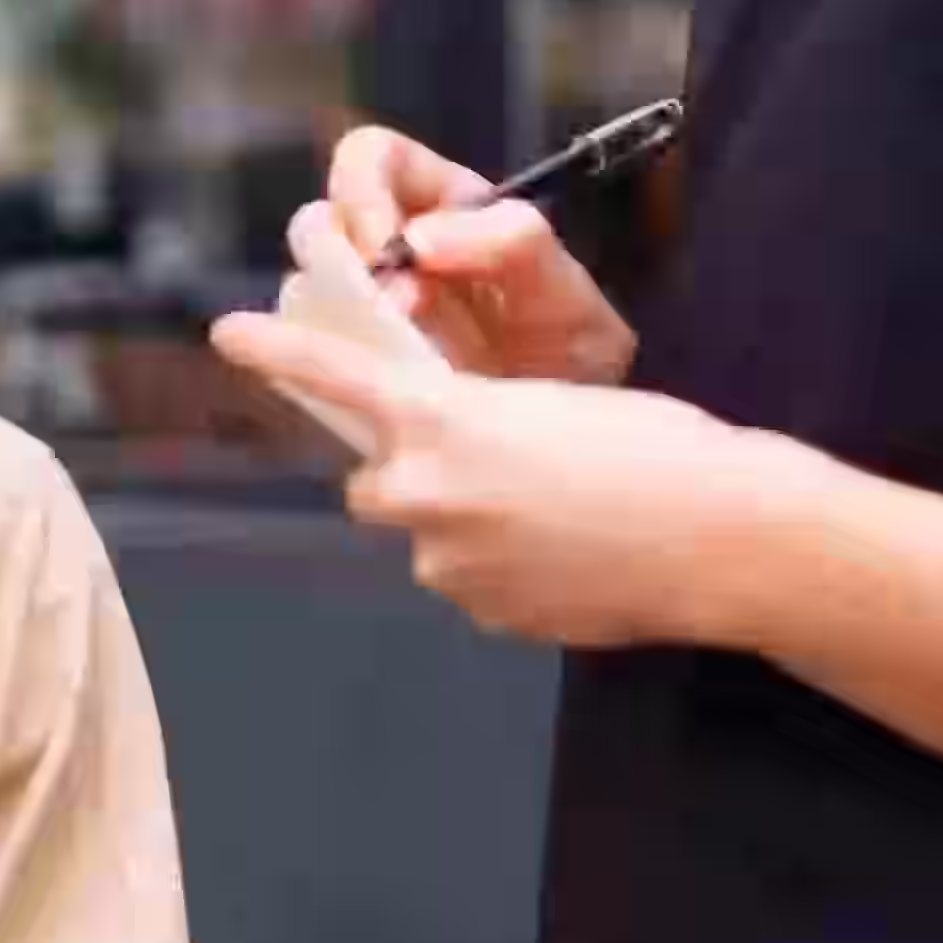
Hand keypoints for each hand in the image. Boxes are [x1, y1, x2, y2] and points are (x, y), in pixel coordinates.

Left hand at [205, 310, 800, 650]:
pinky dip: (504, 570)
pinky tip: (571, 557)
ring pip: (428, 537)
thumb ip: (477, 431)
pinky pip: (472, 583)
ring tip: (557, 515)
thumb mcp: (553, 403)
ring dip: (466, 526)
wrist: (719, 537)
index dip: (277, 349)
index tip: (223, 329)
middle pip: (376, 484)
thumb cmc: (656, 447)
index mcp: (445, 417)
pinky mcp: (482, 613)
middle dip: (413, 478)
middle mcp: (428, 491)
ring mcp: (449, 562)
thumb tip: (460, 468)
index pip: (337, 378)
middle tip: (490, 467)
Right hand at [307, 125, 637, 389]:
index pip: (371, 157)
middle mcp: (391, 247)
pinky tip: (378, 388)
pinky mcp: (349, 364)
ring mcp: (363, 307)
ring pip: (303, 290)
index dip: (361, 190)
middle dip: (339, 266)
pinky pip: (305, 353)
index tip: (384, 251)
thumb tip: (419, 240)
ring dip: (336, 322)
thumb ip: (514, 246)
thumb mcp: (568, 296)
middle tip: (388, 314)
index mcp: (443, 205)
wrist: (569, 438)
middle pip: (317, 223)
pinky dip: (329, 368)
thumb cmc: (570, 353)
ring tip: (393, 358)